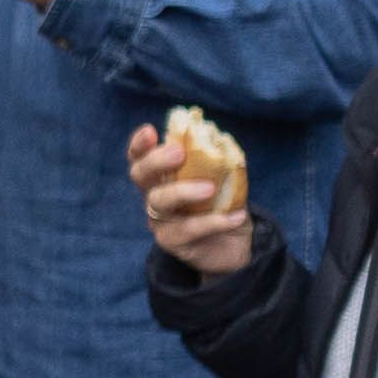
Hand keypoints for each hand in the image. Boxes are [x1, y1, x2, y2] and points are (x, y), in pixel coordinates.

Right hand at [127, 122, 251, 276]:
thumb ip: (221, 164)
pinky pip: (188, 229)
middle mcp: (154, 196)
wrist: (233, 248)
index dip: (140, 144)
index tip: (150, 130)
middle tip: (178, 153)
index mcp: (162, 178)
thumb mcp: (226, 182)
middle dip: (155, 161)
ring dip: (183, 191)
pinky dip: (213, 221)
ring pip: (159, 202)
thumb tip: (223, 141)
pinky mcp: (172, 242)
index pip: (141, 158)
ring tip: (210, 188)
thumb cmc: (224, 208)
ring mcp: (160, 221)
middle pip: (140, 176)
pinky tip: (236, 216)